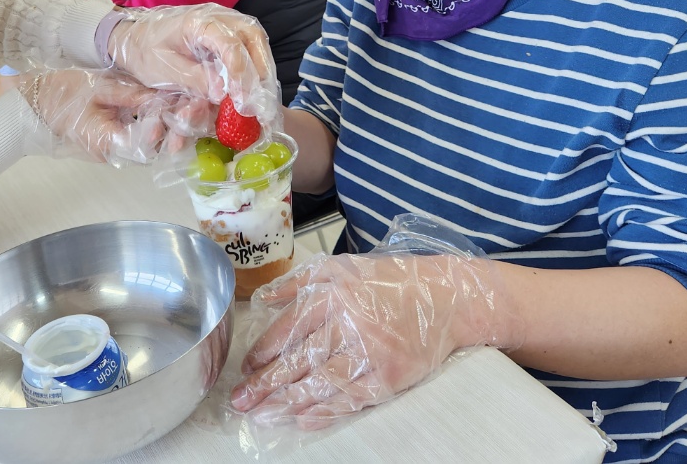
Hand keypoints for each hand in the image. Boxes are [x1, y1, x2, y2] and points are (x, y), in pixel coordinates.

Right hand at [21, 67, 181, 165]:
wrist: (40, 104)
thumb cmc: (64, 94)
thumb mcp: (99, 86)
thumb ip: (132, 94)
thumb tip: (163, 97)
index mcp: (104, 142)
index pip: (138, 147)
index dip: (156, 132)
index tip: (165, 114)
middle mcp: (115, 153)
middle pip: (155, 150)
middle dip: (177, 130)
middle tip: (193, 107)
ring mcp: (119, 150)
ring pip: (156, 146)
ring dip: (175, 127)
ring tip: (193, 105)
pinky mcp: (122, 143)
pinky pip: (148, 139)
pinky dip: (165, 125)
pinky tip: (179, 106)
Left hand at [106, 4, 281, 131]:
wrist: (134, 36)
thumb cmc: (145, 51)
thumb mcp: (163, 70)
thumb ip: (193, 79)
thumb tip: (223, 93)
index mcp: (198, 22)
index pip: (230, 44)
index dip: (240, 73)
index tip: (242, 99)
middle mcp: (217, 16)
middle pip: (252, 36)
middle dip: (261, 70)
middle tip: (263, 101)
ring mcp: (224, 21)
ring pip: (255, 40)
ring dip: (262, 69)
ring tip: (263, 98)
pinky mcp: (226, 32)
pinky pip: (248, 46)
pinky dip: (254, 67)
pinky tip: (255, 88)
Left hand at [230, 253, 521, 427]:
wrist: (446, 297)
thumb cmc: (390, 281)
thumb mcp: (342, 267)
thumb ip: (300, 281)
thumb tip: (264, 298)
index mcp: (334, 294)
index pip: (290, 328)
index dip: (265, 351)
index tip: (247, 368)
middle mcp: (349, 323)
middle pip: (299, 360)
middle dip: (266, 385)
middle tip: (240, 402)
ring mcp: (371, 352)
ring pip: (320, 384)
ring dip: (288, 403)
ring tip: (263, 416)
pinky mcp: (390, 376)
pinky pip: (351, 399)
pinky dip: (325, 411)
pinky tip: (303, 419)